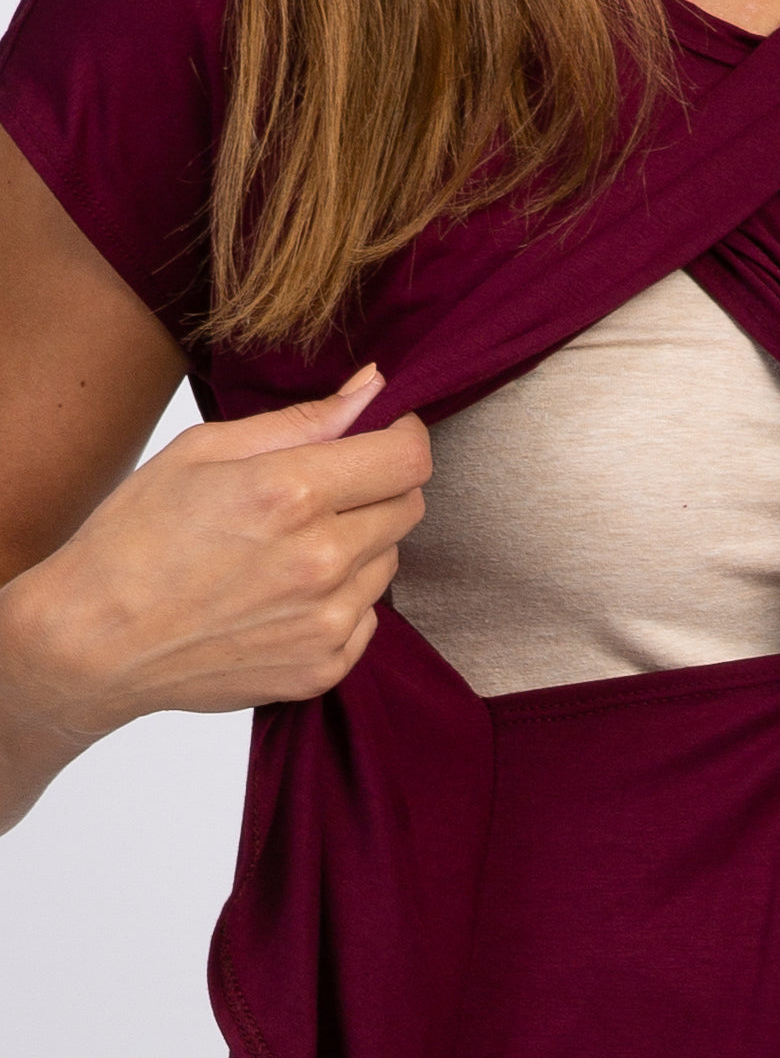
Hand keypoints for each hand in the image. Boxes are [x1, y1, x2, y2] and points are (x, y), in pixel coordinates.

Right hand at [0, 364, 429, 739]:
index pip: (408, 456)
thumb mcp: (205, 450)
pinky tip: (285, 594)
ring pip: (389, 560)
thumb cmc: (135, 536)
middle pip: (408, 506)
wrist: (92, 641)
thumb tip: (375, 388)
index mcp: (292, 492)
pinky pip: (368, 616)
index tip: (382, 433)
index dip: (402, 435)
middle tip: (325, 488)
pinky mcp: (321, 669)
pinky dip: (341, 600)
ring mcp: (325, 622)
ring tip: (290, 546)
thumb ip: (304, 420)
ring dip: (359, 544)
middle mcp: (320, 559)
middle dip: (379, 486)